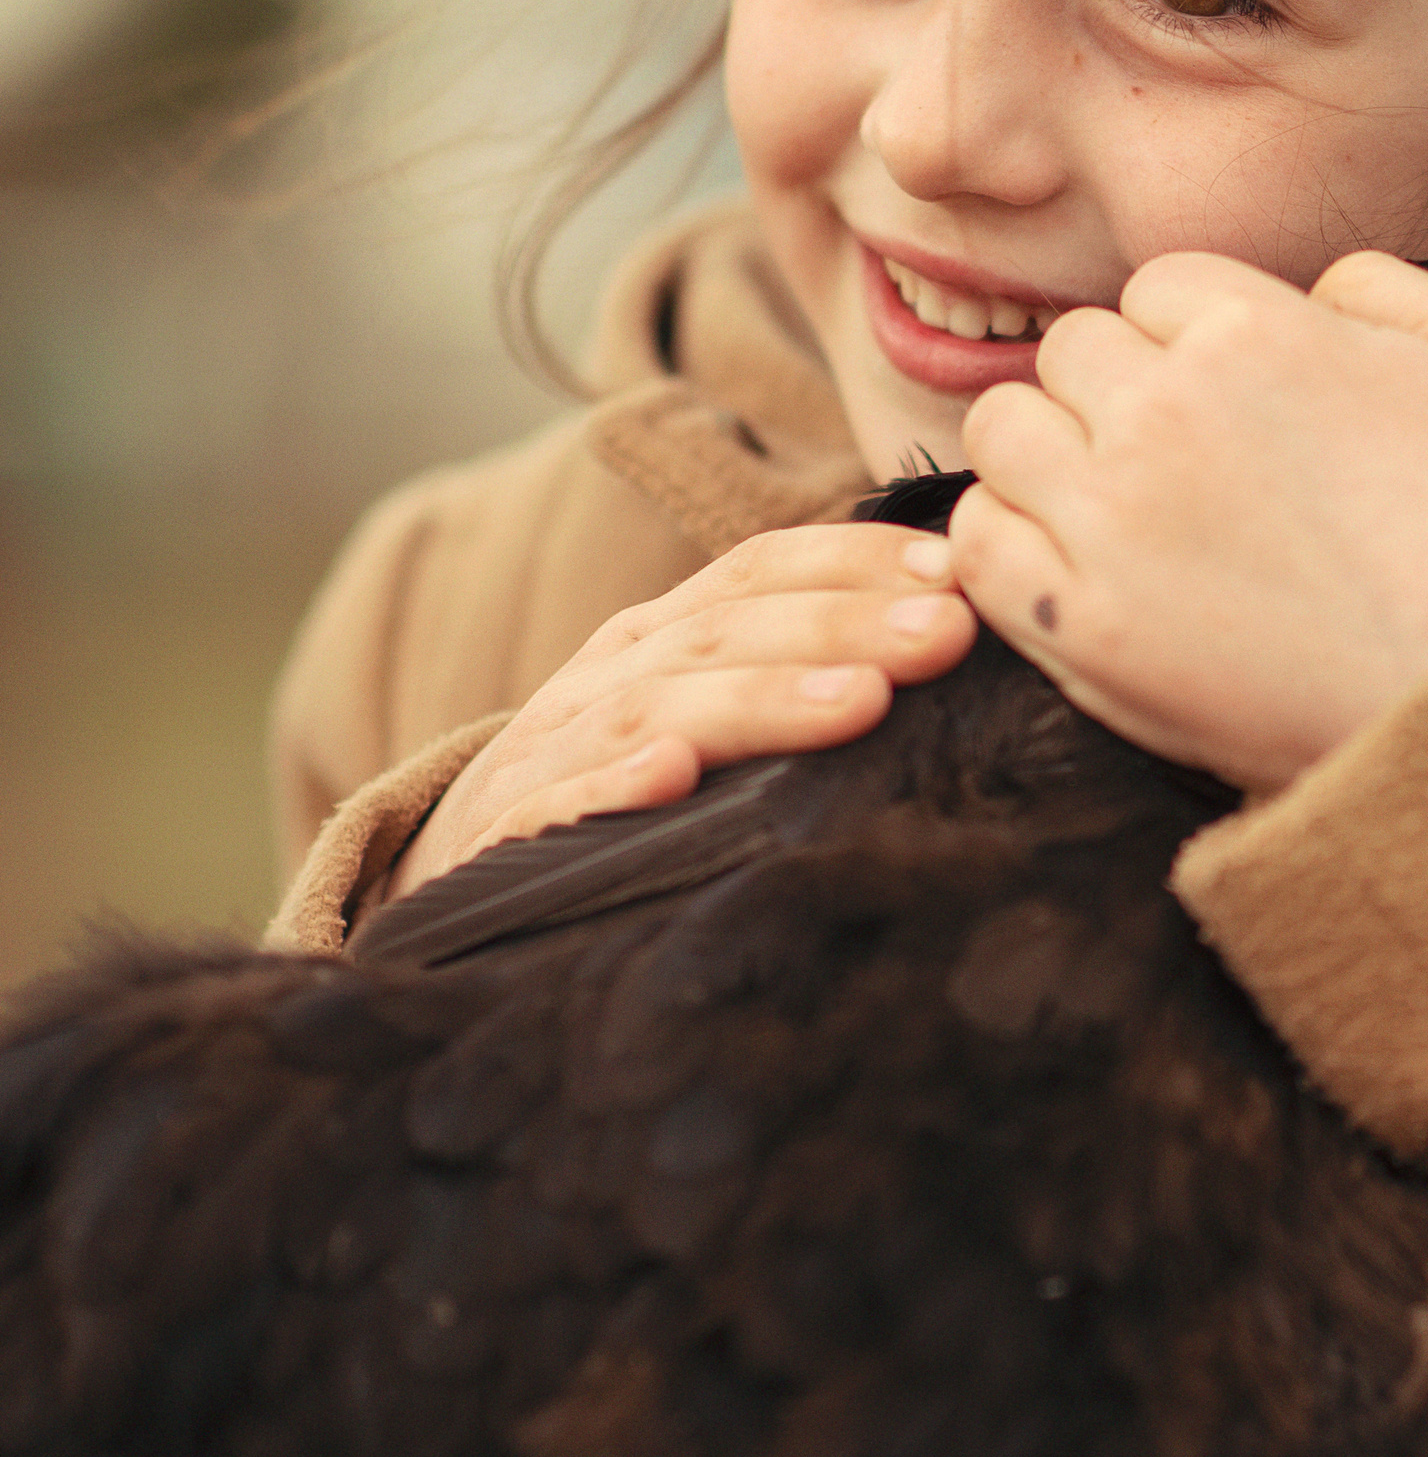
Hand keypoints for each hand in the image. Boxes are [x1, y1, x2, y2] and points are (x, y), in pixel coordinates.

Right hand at [386, 523, 976, 898]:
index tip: (955, 572)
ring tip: (861, 705)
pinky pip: (550, 808)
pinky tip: (670, 777)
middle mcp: (604, 680)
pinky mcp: (498, 844)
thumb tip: (945, 640)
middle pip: (726, 632)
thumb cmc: (612, 802)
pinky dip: (608, 788)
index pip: (758, 571)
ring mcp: (547, 756)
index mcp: (657, 640)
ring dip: (761, 699)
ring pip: (654, 708)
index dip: (854, 560)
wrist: (443, 896)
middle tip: (943, 632)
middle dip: (842, 625)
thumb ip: (795, 680)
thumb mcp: (697, 723)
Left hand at [954, 250, 1427, 793]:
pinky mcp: (1082, 626)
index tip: (1233, 397)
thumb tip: (1313, 284)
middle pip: (1070, 349)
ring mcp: (1113, 521)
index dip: (1192, 337)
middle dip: (1117, 388)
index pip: (1156, 287)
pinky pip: (977, 542)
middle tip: (1177, 458)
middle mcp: (1165, 411)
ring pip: (999, 429)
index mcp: (1254, 329)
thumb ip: (1389, 281)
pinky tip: (1068, 560)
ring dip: (1045, 452)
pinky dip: (1004, 539)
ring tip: (1111, 502)